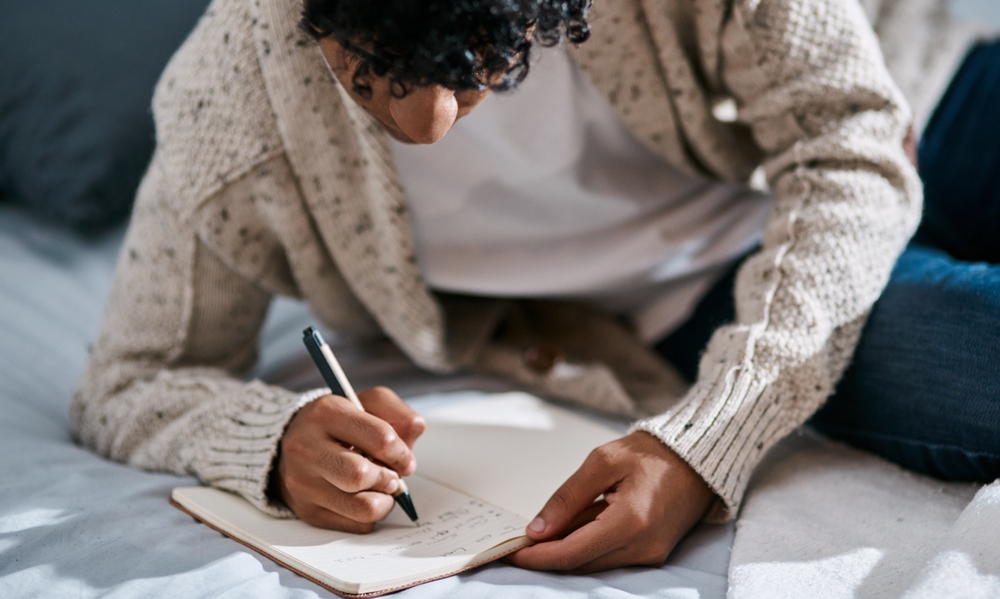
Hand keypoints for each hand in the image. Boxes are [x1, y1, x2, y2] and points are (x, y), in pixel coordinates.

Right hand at [272, 386, 425, 532]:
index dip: (402, 453)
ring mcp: (303, 482)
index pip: (379, 438)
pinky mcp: (308, 510)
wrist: (294, 444)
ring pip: (362, 508)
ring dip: (384, 501)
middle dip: (389, 479)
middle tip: (392, 476)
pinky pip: (356, 525)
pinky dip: (370, 515)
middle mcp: (306, 447)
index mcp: (326, 413)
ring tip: (381, 488)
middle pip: (361, 476)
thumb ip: (396, 412)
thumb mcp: (367, 403)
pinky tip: (363, 498)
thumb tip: (415, 429)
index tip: (405, 459)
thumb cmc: (339, 424)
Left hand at [507, 431, 714, 572]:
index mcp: (631, 521)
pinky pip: (610, 559)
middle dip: (547, 557)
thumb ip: (568, 497)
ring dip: (565, 553)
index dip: (538, 556)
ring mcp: (651, 555)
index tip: (512, 551)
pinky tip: (572, 531)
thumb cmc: (651, 454)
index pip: (573, 552)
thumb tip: (538, 529)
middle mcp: (643, 547)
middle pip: (581, 565)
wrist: (695, 460)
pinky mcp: (653, 554)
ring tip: (543, 534)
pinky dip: (586, 548)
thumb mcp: (602, 462)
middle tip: (518, 545)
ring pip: (594, 565)